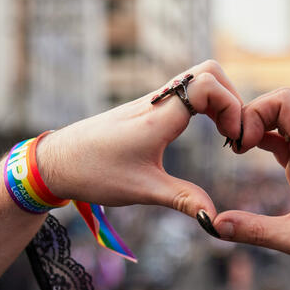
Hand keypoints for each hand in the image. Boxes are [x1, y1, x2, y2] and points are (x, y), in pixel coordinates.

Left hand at [38, 60, 242, 218]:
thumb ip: (183, 200)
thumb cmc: (95, 172)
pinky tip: (204, 129)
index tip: (233, 139)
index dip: (231, 106)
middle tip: (233, 133)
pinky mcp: (147, 108)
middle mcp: (158, 101)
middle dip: (232, 97)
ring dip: (219, 100)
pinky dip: (204, 104)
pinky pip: (185, 91)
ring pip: (196, 78)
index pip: (207, 85)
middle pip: (209, 71)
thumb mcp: (143, 190)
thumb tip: (215, 218)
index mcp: (159, 117)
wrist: (56, 161)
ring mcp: (152, 102)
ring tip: (224, 133)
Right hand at [213, 88, 289, 289]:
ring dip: (257, 125)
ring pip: (282, 116)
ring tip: (237, 150)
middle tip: (234, 147)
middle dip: (252, 115)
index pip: (285, 100)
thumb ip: (256, 231)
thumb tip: (215, 225)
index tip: (241, 144)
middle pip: (280, 102)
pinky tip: (248, 154)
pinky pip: (284, 135)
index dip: (257, 111)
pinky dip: (264, 137)